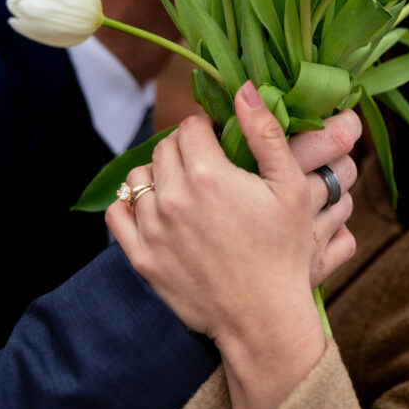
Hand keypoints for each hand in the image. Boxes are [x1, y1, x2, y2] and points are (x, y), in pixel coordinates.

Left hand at [108, 82, 360, 408]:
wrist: (263, 319)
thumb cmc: (284, 251)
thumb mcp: (291, 187)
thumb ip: (265, 133)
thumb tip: (244, 88)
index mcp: (209, 175)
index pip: (190, 127)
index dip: (208, 132)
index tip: (222, 147)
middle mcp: (173, 198)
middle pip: (164, 147)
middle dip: (184, 149)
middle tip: (208, 169)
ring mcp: (152, 230)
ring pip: (140, 177)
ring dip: (158, 175)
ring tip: (184, 190)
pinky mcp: (141, 258)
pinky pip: (117, 213)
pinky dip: (130, 205)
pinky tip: (154, 210)